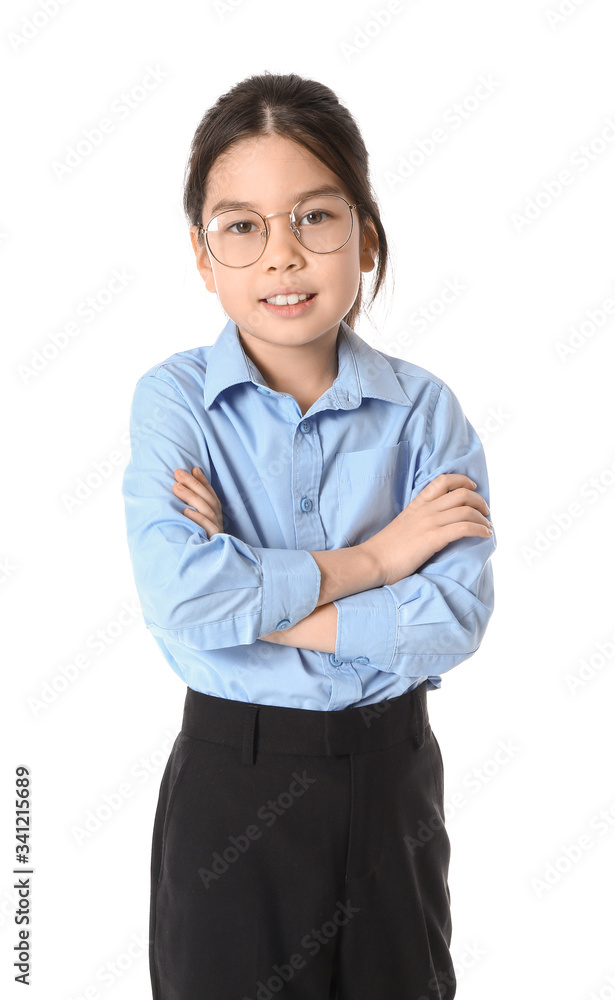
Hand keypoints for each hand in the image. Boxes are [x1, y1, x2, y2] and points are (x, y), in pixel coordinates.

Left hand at [172, 467, 223, 537]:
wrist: (208, 567)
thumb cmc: (198, 539)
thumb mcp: (196, 521)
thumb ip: (193, 505)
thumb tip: (182, 487)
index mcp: (215, 513)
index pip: (210, 493)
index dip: (202, 481)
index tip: (193, 469)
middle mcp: (217, 519)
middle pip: (207, 498)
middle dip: (193, 483)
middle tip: (178, 473)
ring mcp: (216, 528)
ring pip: (206, 509)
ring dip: (191, 496)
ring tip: (176, 487)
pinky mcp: (213, 539)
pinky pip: (206, 526)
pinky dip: (197, 518)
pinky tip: (185, 510)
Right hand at [361, 473, 491, 586]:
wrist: (372, 560)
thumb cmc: (385, 550)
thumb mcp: (402, 526)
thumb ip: (418, 520)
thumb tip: (433, 526)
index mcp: (417, 505)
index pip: (442, 481)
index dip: (462, 480)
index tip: (472, 486)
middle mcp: (425, 510)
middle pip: (462, 494)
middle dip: (479, 501)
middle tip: (486, 512)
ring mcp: (429, 523)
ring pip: (467, 510)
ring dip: (483, 518)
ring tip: (488, 527)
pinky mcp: (433, 538)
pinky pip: (464, 527)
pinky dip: (479, 529)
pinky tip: (485, 535)